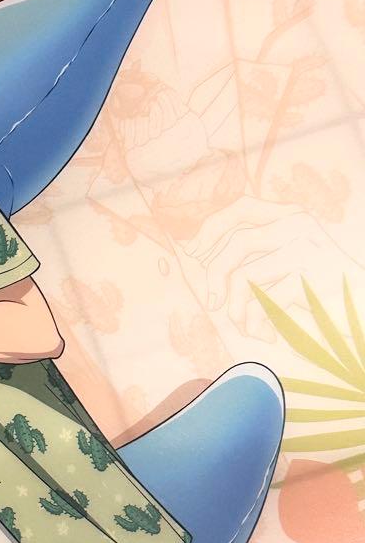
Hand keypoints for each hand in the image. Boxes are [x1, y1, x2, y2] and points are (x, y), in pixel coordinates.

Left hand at [182, 197, 364, 341]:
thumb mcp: (287, 261)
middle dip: (213, 276)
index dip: (210, 230)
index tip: (194, 254)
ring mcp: (306, 251)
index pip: (240, 208)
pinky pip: (260, 305)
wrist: (363, 310)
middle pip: (235, 243)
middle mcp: (299, 226)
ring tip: (247, 325)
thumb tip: (198, 252)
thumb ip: (255, 251)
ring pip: (242, 277)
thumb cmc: (319, 290)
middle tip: (213, 302)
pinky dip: (255, 325)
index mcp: (292, 216)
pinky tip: (267, 335)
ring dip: (237, 310)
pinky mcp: (310, 280)